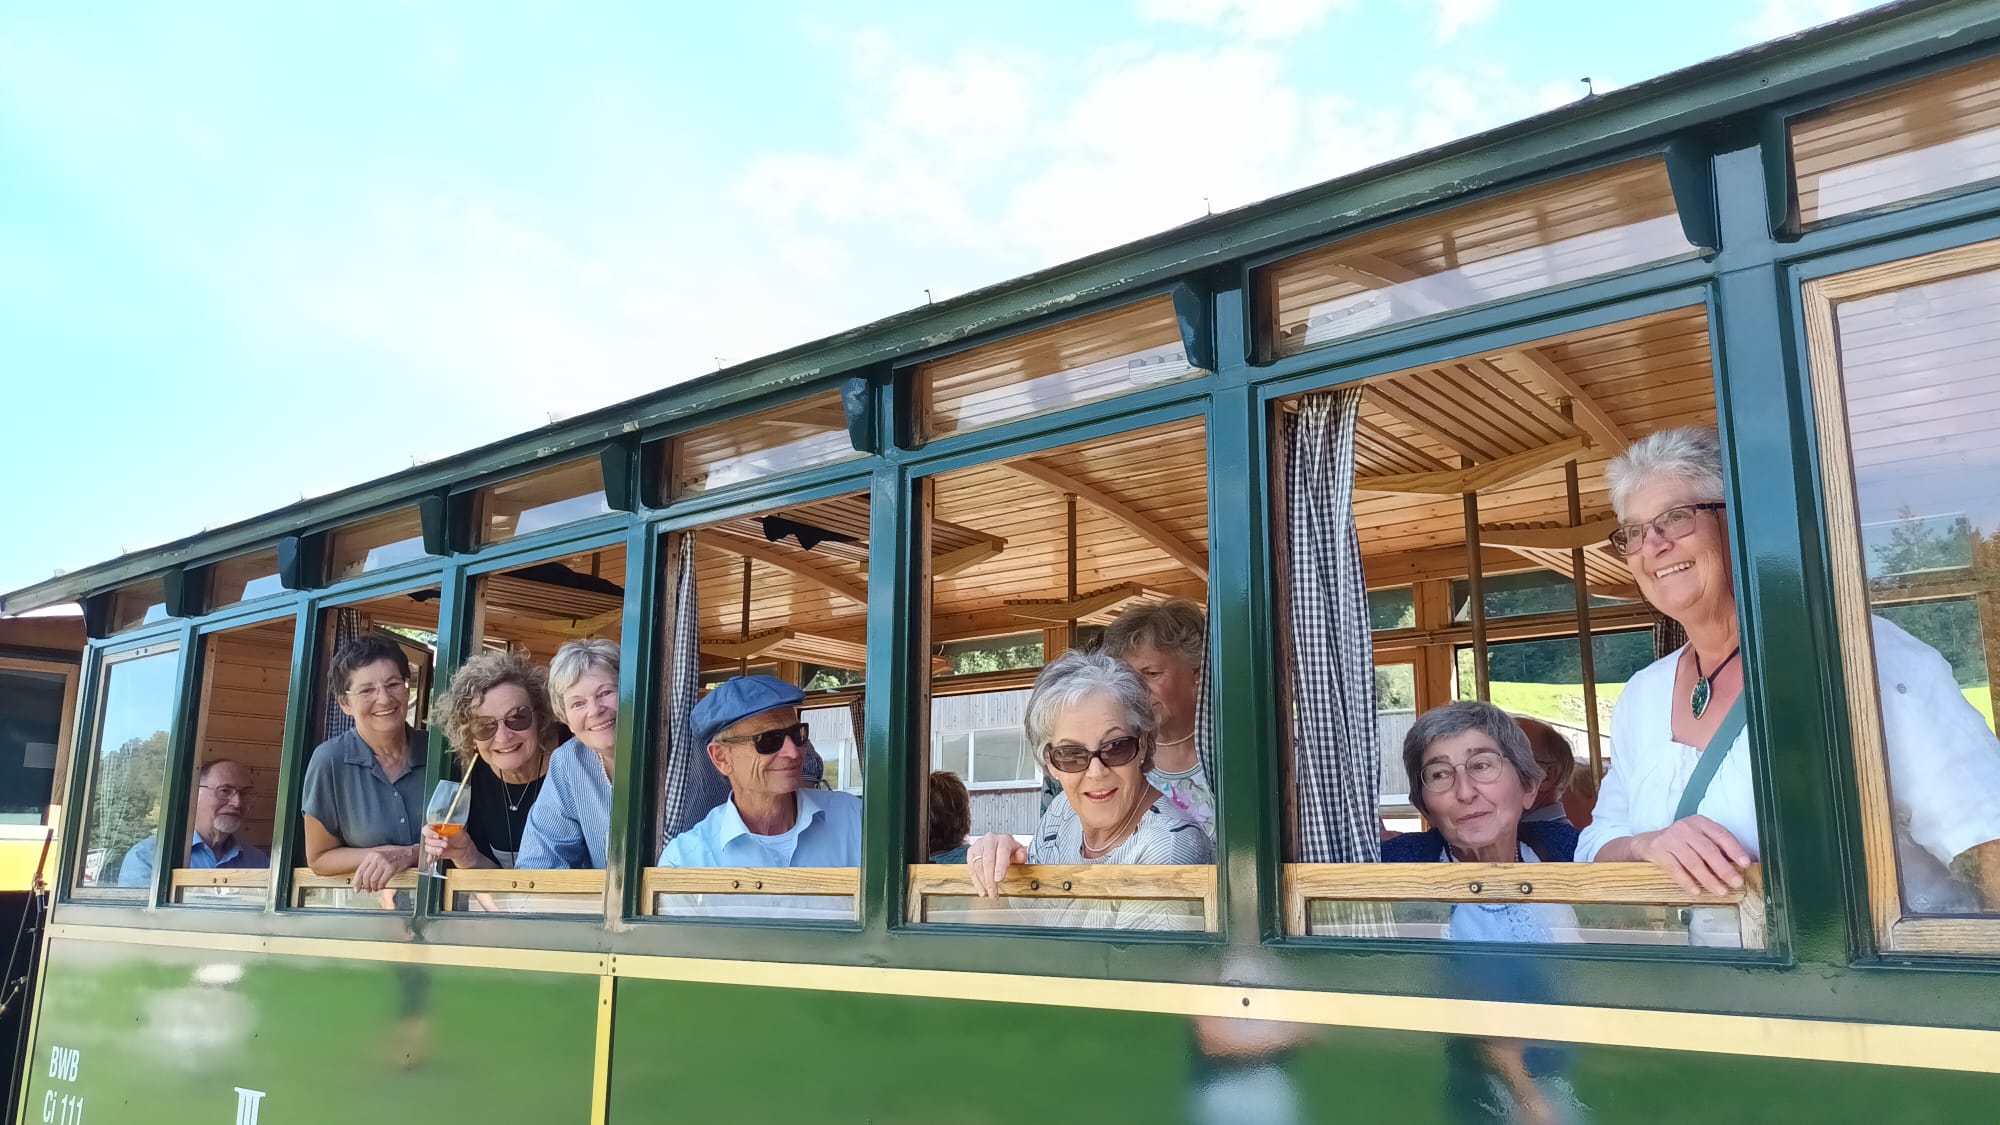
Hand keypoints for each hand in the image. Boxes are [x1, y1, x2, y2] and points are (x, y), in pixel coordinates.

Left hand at [352, 844, 416, 891]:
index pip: (360, 870)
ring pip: (373, 880)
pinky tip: (381, 887)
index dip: (357, 881)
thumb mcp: (380, 856)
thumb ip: (371, 865)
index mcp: (372, 855)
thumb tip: (363, 878)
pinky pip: (382, 880)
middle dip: (366, 886)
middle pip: (366, 876)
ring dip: (373, 887)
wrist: (408, 853)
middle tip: (368, 890)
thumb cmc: (395, 855)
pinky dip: (380, 886)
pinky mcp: (391, 867)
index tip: (356, 888)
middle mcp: (376, 858)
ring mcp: (384, 862)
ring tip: (375, 889)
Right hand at [422, 825, 475, 868]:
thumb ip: (454, 828)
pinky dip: (431, 858)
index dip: (430, 832)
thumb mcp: (460, 831)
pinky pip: (429, 855)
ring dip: (434, 849)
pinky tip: (435, 857)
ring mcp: (433, 845)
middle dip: (435, 842)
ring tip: (442, 850)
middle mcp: (433, 836)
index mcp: (437, 827)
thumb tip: (452, 826)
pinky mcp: (434, 853)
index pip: (427, 828)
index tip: (437, 835)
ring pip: (428, 847)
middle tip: (445, 844)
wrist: (464, 849)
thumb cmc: (461, 837)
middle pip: (427, 839)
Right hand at [965, 832, 1027, 897]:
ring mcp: (978, 845)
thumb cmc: (1008, 849)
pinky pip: (971, 868)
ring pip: (978, 865)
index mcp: (1003, 839)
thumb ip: (1022, 854)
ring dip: (982, 882)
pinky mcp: (971, 852)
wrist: (997, 843)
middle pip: (988, 861)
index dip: (1000, 867)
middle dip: (989, 879)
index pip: (1001, 852)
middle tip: (993, 892)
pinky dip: (976, 880)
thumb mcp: (1019, 850)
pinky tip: (981, 889)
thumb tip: (1021, 858)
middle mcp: (989, 840)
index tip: (998, 879)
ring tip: (987, 893)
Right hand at [1631, 815, 1751, 895]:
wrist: (1649, 842)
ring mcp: (1671, 839)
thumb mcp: (1699, 838)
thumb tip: (1740, 866)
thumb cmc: (1682, 842)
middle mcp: (1685, 828)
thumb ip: (1717, 848)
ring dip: (1709, 879)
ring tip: (1721, 891)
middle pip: (1708, 850)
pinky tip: (1697, 891)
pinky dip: (1687, 882)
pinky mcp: (1659, 851)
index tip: (1746, 863)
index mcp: (1700, 823)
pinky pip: (1676, 870)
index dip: (1735, 849)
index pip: (1721, 835)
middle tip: (1736, 883)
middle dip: (1724, 869)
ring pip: (1693, 862)